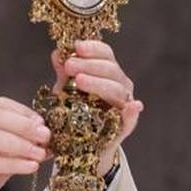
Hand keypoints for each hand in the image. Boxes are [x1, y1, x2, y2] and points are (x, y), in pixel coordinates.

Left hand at [52, 39, 143, 175]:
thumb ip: (64, 73)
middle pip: (110, 69)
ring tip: (80, 81)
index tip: (76, 47)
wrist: (81, 143)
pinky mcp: (125, 126)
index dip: (93, 48)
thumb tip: (57, 54)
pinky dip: (132, 112)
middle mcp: (120, 85)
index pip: (105, 54)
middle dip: (89, 65)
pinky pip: (131, 119)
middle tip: (70, 66)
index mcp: (108, 73)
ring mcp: (124, 104)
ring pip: (117, 90)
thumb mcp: (65, 90)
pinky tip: (132, 106)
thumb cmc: (75, 111)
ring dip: (99, 83)